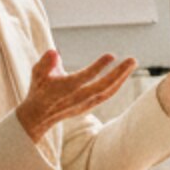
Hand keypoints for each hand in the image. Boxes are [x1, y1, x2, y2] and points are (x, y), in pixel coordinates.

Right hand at [15, 47, 138, 143]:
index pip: (84, 78)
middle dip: (119, 73)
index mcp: (64, 89)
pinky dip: (116, 85)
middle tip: (132, 60)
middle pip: (102, 86)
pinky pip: (106, 95)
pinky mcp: (88, 106)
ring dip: (121, 78)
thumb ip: (45, 63)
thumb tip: (54, 52)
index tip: (111, 56)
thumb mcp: (37, 73)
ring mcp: (84, 104)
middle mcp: (77, 98)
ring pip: (107, 92)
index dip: (98, 67)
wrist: (38, 116)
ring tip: (132, 63)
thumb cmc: (39, 89)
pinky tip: (124, 74)